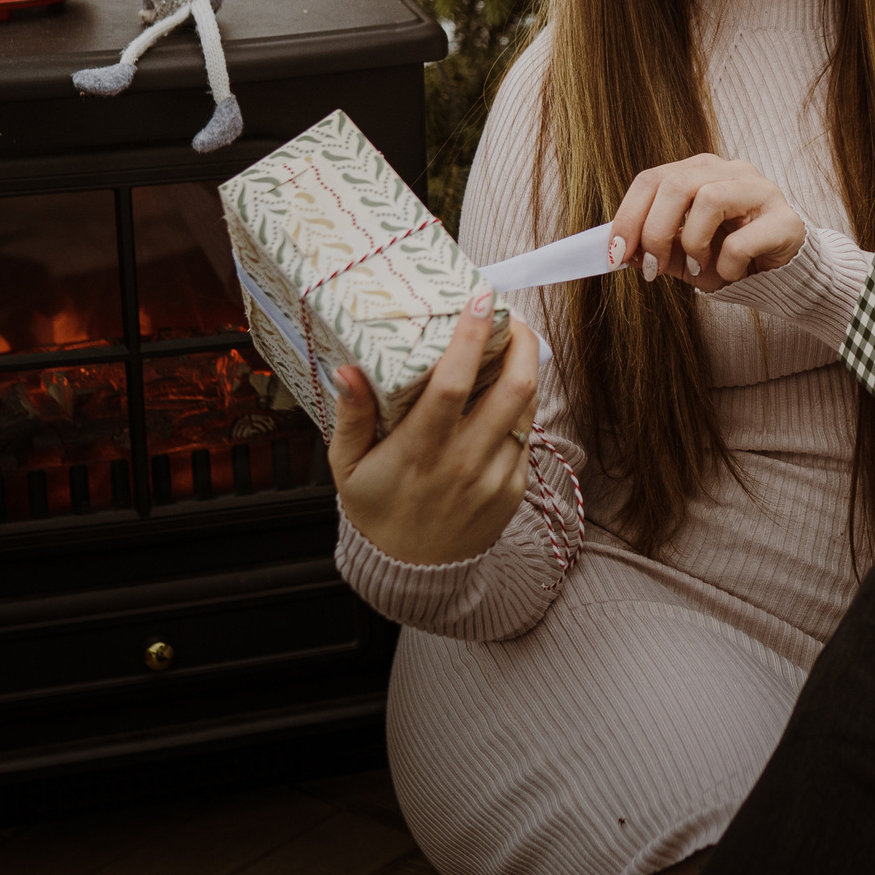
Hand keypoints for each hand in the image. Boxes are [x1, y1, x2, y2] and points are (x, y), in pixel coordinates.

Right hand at [327, 288, 537, 565]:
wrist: (412, 574)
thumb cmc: (375, 510)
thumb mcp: (347, 466)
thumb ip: (351, 416)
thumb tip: (348, 368)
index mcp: (419, 451)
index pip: (453, 385)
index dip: (470, 339)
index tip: (479, 300)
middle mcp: (464, 462)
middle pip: (513, 389)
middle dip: (521, 343)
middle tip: (510, 317)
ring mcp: (495, 477)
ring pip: (527, 409)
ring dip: (525, 370)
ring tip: (511, 344)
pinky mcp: (515, 489)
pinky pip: (526, 436)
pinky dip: (519, 407)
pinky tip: (504, 393)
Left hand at [608, 153, 806, 289]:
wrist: (783, 276)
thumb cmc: (733, 260)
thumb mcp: (685, 256)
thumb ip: (655, 249)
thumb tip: (620, 251)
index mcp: (702, 172)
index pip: (652, 179)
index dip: (627, 216)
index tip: (615, 253)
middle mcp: (731, 171)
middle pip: (676, 184)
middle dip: (654, 232)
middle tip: (653, 269)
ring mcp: (761, 191)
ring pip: (709, 199)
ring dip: (693, 243)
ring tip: (700, 266)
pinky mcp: (786, 220)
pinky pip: (742, 240)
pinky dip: (727, 265)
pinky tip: (733, 272)